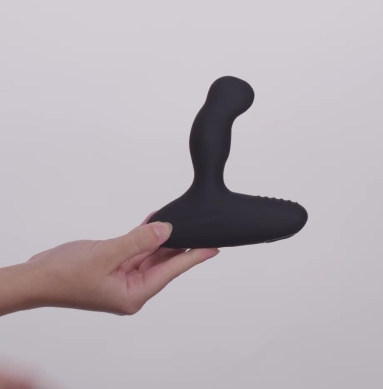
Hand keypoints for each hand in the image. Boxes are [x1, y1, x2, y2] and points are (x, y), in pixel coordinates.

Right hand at [0, 213, 218, 315]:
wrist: (37, 277)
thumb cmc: (64, 275)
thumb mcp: (105, 256)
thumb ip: (138, 242)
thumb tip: (166, 229)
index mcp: (134, 294)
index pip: (171, 271)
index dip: (194, 257)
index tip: (214, 247)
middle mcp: (133, 287)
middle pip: (164, 262)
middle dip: (181, 244)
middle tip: (201, 227)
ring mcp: (124, 276)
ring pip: (151, 253)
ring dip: (163, 237)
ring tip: (183, 220)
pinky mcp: (116, 264)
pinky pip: (137, 248)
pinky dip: (145, 235)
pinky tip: (156, 222)